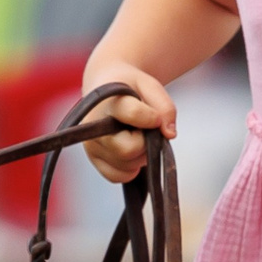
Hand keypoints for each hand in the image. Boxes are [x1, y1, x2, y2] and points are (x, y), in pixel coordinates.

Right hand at [79, 66, 176, 185]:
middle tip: (145, 131)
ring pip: (126, 165)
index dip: (152, 119)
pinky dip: (130, 169)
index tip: (156, 117)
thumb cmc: (129, 87)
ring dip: (140, 156)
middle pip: (128, 149)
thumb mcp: (151, 87)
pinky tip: (130, 152)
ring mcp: (92, 145)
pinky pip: (117, 176)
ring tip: (136, 137)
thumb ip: (165, 107)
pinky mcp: (93, 159)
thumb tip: (169, 134)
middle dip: (145, 143)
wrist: (104, 84)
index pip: (133, 114)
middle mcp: (94, 126)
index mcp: (109, 101)